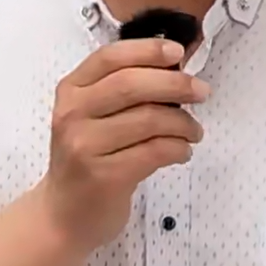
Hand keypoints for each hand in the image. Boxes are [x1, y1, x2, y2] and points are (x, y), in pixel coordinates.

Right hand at [35, 39, 208, 252]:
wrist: (63, 215)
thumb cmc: (87, 159)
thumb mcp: (90, 117)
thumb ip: (120, 91)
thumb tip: (174, 69)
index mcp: (71, 91)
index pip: (110, 58)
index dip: (148, 50)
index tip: (178, 52)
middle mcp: (73, 114)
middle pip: (132, 84)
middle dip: (175, 84)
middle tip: (202, 91)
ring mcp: (85, 146)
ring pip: (149, 119)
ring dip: (183, 123)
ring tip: (194, 131)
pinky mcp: (105, 176)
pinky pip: (155, 151)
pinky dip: (178, 148)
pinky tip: (183, 152)